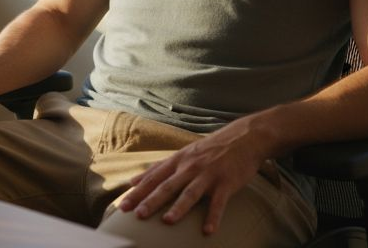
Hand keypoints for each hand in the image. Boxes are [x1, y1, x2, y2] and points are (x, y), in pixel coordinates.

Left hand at [118, 117, 272, 234]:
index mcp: (178, 161)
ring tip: (167, 221)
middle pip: (167, 185)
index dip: (137, 192)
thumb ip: (158, 168)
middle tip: (137, 215)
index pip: (153, 178)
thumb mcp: (182, 154)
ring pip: (190, 192)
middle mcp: (190, 167)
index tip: (122, 206)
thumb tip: (133, 181)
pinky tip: (208, 231)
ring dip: (179, 207)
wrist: (244, 137)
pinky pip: (219, 202)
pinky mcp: (226, 182)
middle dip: (151, 200)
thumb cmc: (210, 149)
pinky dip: (213, 216)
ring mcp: (208, 174)